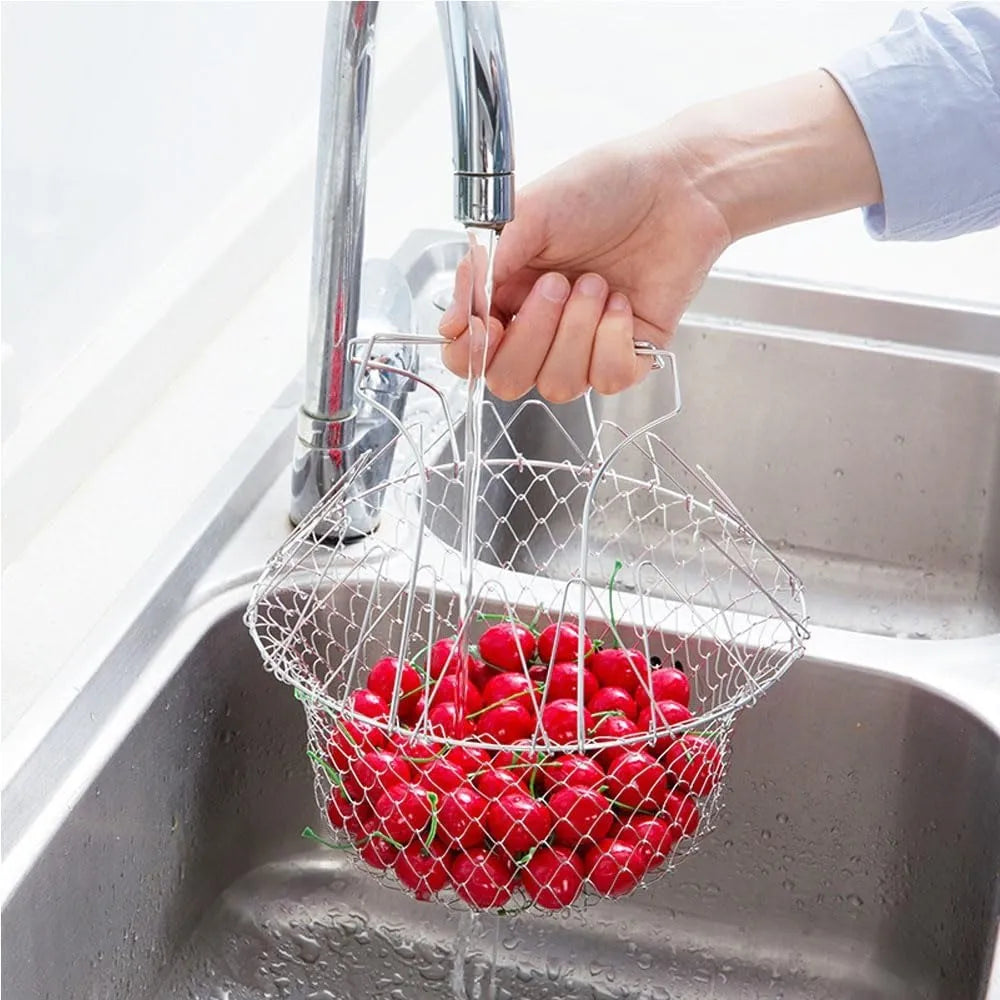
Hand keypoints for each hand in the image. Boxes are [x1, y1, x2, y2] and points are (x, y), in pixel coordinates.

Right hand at [438, 71, 879, 403]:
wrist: (679, 185)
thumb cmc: (606, 188)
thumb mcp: (530, 214)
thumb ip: (486, 267)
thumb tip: (454, 316)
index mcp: (508, 294)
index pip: (469, 352)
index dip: (469, 352)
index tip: (482, 326)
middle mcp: (541, 327)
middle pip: (508, 380)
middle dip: (531, 337)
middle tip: (557, 284)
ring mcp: (584, 346)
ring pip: (557, 385)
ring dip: (576, 332)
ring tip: (598, 284)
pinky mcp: (628, 355)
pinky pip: (605, 379)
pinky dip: (612, 340)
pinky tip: (622, 302)